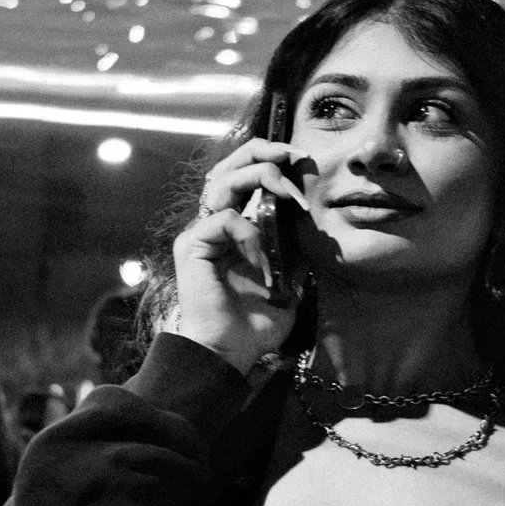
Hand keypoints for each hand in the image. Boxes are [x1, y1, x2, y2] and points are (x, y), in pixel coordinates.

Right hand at [171, 139, 309, 373]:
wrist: (230, 353)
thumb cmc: (256, 323)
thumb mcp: (290, 278)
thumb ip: (294, 246)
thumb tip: (311, 217)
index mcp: (236, 225)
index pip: (246, 173)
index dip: (273, 159)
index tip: (304, 161)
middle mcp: (215, 222)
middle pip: (230, 164)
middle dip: (265, 152)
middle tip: (295, 157)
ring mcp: (201, 232)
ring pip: (225, 180)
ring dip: (263, 180)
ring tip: (291, 199)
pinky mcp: (192, 245)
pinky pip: (225, 219)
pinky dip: (252, 234)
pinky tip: (264, 262)